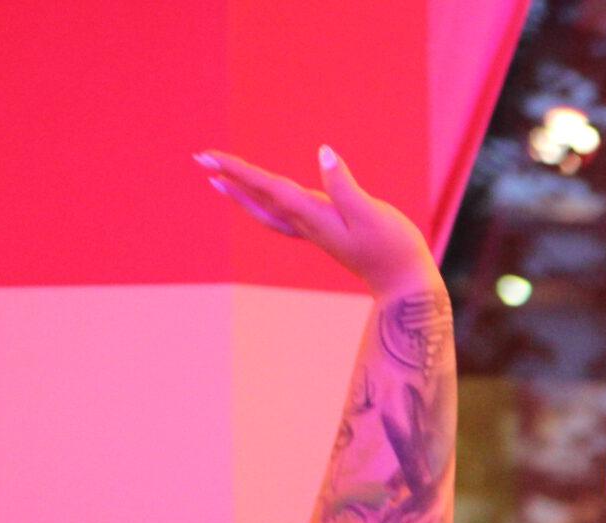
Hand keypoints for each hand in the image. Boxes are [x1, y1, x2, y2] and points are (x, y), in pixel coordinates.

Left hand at [198, 147, 438, 299]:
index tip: (209, 157)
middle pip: (261, 196)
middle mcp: (308, 223)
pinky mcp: (327, 234)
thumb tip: (324, 153)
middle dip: (231, 177)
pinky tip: (267, 201)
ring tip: (218, 181)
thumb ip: (345, 185)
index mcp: (314, 214)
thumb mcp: (372, 213)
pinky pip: (286, 218)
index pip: (268, 187)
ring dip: (242, 193)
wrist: (405, 287)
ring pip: (268, 209)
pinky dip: (267, 206)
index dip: (238, 170)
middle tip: (200, 159)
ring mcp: (316, 230)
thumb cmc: (394, 250)